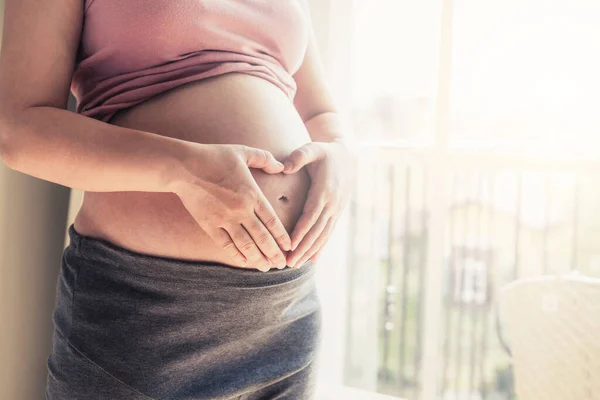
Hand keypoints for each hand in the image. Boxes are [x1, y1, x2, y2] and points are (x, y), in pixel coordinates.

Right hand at [173, 143, 290, 270]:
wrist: (183, 166)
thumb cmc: (214, 156)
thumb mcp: (243, 152)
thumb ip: (264, 159)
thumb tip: (281, 166)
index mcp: (252, 194)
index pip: (272, 221)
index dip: (282, 236)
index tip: (289, 247)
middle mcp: (241, 210)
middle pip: (262, 238)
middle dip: (274, 253)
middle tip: (282, 266)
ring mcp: (224, 220)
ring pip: (246, 245)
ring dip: (257, 258)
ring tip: (266, 267)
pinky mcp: (209, 225)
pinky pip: (226, 245)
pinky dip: (236, 255)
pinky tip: (244, 263)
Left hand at [282, 140, 352, 267]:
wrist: (347, 155)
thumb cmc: (324, 152)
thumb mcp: (312, 148)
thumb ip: (298, 156)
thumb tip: (284, 167)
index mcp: (324, 190)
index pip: (311, 215)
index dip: (301, 231)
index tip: (290, 245)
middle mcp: (332, 203)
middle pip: (316, 230)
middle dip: (303, 248)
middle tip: (288, 263)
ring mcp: (336, 209)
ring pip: (323, 235)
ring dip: (310, 251)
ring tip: (296, 265)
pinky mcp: (337, 212)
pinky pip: (328, 232)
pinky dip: (320, 247)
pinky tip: (312, 260)